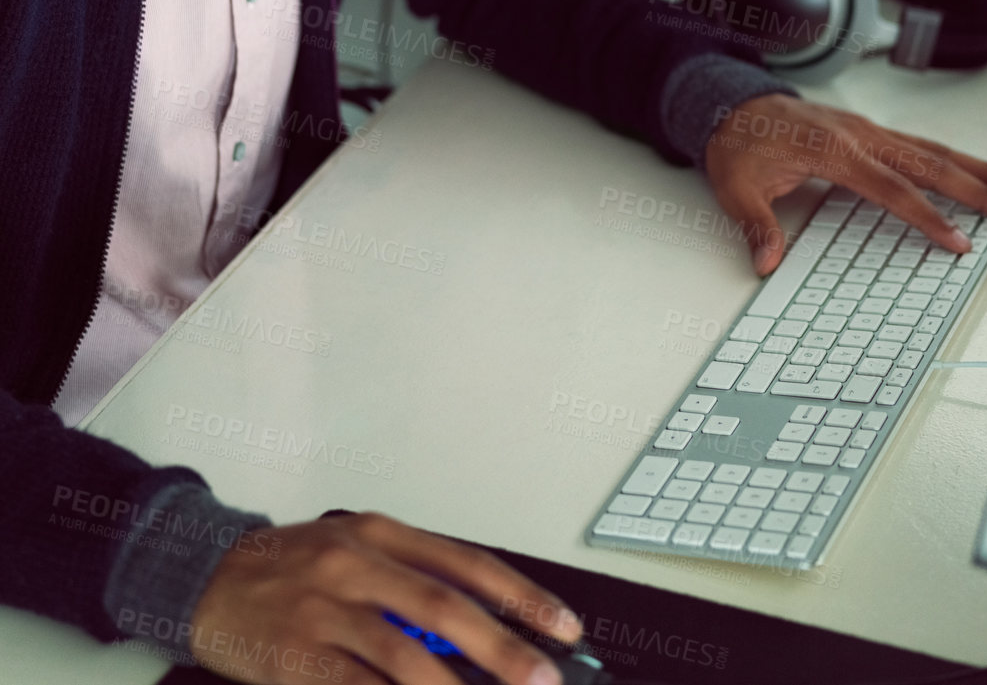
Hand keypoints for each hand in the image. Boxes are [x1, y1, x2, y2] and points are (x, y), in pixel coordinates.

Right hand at [188, 512, 581, 683]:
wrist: (205, 576)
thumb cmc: (291, 568)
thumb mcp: (354, 552)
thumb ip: (410, 580)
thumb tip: (479, 630)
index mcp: (379, 533)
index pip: (467, 562)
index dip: (521, 596)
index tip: (563, 626)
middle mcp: (356, 563)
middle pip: (445, 606)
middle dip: (503, 648)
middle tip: (542, 677)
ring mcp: (324, 609)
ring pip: (403, 655)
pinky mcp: (295, 655)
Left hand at [706, 92, 986, 274]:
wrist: (730, 104)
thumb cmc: (737, 143)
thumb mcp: (737, 186)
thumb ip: (757, 224)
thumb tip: (766, 261)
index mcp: (834, 149)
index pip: (893, 190)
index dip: (929, 218)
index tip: (960, 241)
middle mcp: (860, 135)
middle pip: (931, 164)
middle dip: (980, 187)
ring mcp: (868, 130)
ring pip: (933, 149)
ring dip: (979, 166)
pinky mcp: (868, 131)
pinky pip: (919, 145)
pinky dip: (953, 158)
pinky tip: (976, 170)